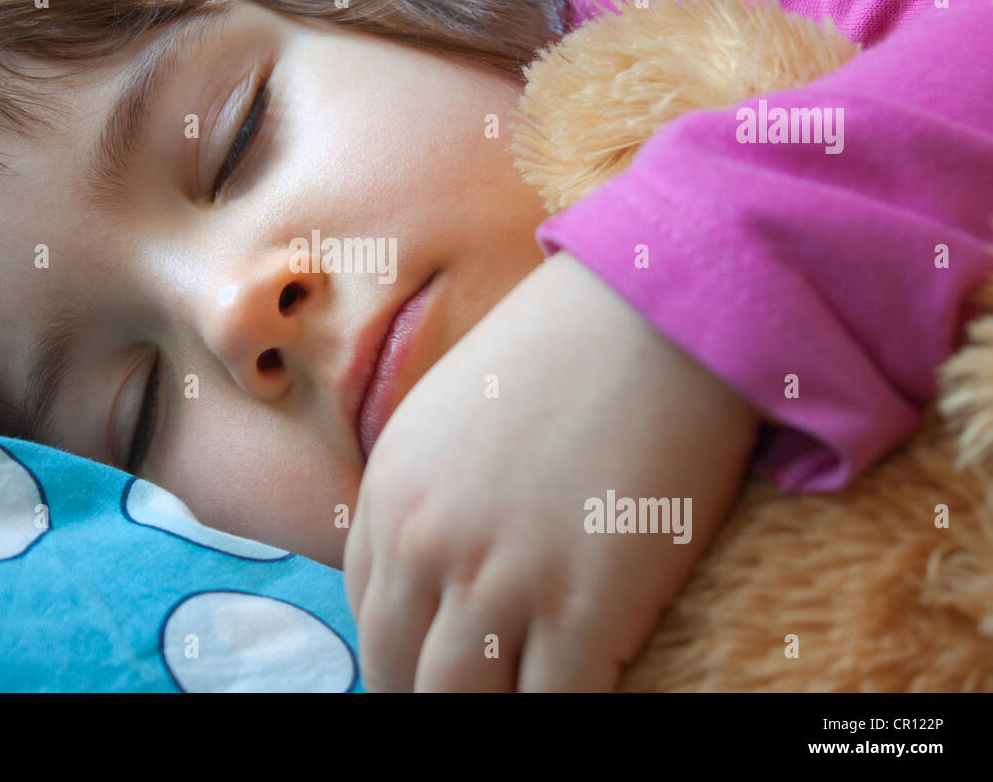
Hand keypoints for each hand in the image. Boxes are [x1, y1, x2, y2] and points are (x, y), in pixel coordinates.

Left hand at [343, 251, 758, 690]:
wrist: (659, 310)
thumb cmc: (570, 352)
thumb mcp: (455, 413)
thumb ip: (429, 491)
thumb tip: (440, 566)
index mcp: (392, 493)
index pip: (370, 616)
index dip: (400, 656)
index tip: (432, 667)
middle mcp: (428, 542)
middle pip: (400, 671)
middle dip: (428, 699)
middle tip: (475, 702)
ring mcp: (503, 578)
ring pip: (461, 704)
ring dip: (488, 717)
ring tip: (519, 704)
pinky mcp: (585, 608)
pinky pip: (553, 706)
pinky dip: (559, 719)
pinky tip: (585, 698)